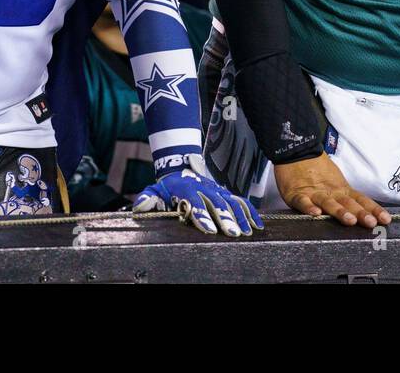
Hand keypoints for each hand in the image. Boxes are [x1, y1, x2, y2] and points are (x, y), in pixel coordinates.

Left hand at [133, 154, 263, 235]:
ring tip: (247, 232)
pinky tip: (258, 225)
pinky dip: (250, 212)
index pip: (194, 201)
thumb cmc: (167, 186)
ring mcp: (217, 190)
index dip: (201, 214)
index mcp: (186, 188)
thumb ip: (147, 199)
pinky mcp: (225, 193)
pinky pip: (240, 201)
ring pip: (231, 201)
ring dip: (241, 216)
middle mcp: (204, 188)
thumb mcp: (153, 190)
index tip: (208, 228)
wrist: (179, 166)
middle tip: (233, 233)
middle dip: (225, 218)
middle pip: (216, 203)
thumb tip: (140, 206)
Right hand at [274, 152, 390, 227]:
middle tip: (370, 222)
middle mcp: (331, 192)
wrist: (298, 151)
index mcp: (342, 190)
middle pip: (348, 203)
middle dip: (361, 213)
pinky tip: (315, 213)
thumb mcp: (337, 182)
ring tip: (349, 220)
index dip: (374, 210)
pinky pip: (303, 202)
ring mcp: (314, 193)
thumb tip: (368, 214)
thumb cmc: (318, 170)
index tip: (386, 220)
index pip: (361, 200)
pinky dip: (308, 207)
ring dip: (339, 211)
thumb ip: (348, 198)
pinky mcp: (296, 194)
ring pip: (328, 203)